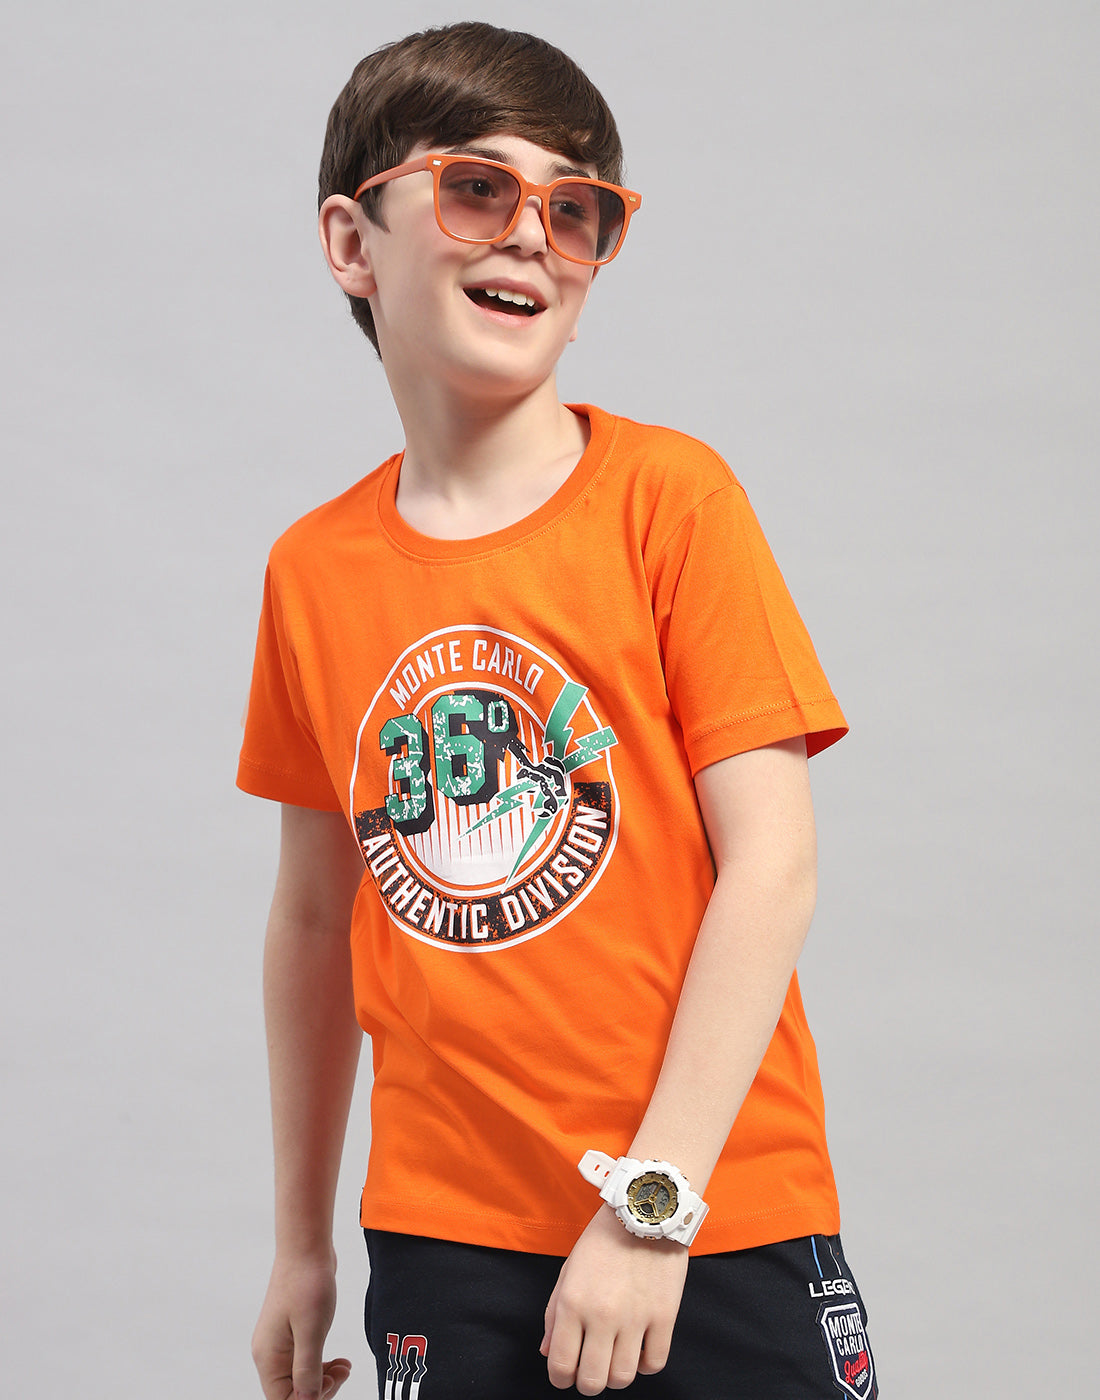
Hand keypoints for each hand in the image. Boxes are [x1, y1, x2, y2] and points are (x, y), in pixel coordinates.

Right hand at [252, 1254, 351, 1399]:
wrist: (306, 1247)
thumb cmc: (307, 1284)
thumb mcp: (311, 1331)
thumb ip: (307, 1369)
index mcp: (268, 1357)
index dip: (308, 1399)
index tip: (331, 1382)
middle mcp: (270, 1352)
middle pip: (291, 1392)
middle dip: (319, 1390)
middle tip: (343, 1373)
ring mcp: (280, 1341)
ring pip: (299, 1377)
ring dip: (323, 1378)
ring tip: (345, 1366)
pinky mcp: (292, 1330)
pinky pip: (304, 1360)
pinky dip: (322, 1364)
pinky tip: (339, 1360)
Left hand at [541, 1206, 688, 1393]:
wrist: (643, 1210)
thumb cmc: (602, 1239)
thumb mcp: (569, 1270)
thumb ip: (554, 1314)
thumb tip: (549, 1353)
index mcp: (573, 1302)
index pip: (560, 1365)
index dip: (560, 1379)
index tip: (565, 1376)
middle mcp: (602, 1315)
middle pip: (592, 1381)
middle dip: (587, 1383)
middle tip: (590, 1370)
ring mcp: (635, 1318)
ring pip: (623, 1378)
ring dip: (616, 1376)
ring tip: (615, 1358)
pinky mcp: (664, 1315)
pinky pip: (655, 1363)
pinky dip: (646, 1365)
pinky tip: (640, 1349)